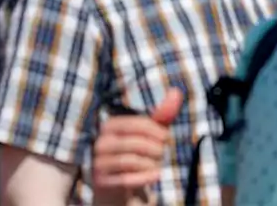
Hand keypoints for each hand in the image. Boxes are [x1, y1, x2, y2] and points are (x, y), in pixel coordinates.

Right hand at [91, 88, 182, 205]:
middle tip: (163, 152)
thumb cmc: (136, 152)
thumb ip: (162, 114)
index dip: (156, 130)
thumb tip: (176, 92)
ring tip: (158, 164)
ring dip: (151, 163)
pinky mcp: (102, 182)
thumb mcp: (149, 132)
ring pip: (131, 161)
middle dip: (155, 148)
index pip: (137, 124)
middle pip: (135, 143)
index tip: (167, 137)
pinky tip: (157, 176)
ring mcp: (99, 163)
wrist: (117, 184)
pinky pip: (126, 179)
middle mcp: (101, 143)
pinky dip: (145, 178)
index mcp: (110, 125)